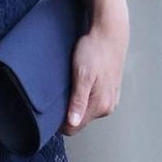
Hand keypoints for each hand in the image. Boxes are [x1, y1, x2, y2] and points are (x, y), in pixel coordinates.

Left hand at [63, 5, 128, 135]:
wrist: (110, 33)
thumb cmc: (94, 51)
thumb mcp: (82, 74)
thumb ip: (78, 101)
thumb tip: (72, 123)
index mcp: (100, 106)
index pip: (72, 128)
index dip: (58, 121)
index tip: (50, 108)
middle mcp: (108, 107)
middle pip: (79, 121)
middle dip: (67, 112)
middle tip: (59, 92)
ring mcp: (111, 100)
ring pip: (85, 111)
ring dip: (75, 103)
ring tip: (70, 84)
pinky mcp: (111, 92)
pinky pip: (92, 102)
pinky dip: (84, 96)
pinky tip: (80, 82)